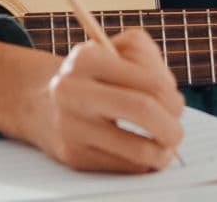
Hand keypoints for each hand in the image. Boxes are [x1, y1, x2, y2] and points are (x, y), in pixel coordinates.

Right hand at [0, 29, 184, 172]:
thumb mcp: (113, 50)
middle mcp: (72, 89)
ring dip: (163, 151)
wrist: (41, 102)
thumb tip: (172, 101)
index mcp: (86, 58)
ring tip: (165, 146)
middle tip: (176, 131)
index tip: (175, 104)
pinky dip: (142, 163)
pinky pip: (123, 166)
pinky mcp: (73, 154)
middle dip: (172, 126)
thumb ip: (148, 60)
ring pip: (138, 148)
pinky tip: (141, 153)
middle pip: (143, 110)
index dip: (173, 98)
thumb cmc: (91, 76)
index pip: (149, 81)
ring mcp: (70, 125)